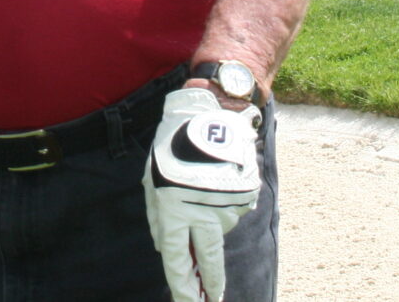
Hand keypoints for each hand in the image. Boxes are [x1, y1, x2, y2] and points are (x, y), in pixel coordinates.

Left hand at [142, 88, 261, 301]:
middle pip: (208, 258)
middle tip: (213, 300)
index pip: (178, 258)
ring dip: (210, 216)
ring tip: (202, 184)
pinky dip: (221, 200)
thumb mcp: (153, 178)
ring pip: (217, 226)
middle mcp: (204, 213)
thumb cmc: (174, 145)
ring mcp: (227, 205)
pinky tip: (216, 179)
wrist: (211, 115)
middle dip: (210, 283)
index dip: (183, 284)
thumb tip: (165, 248)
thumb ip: (158, 218)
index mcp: (175, 210)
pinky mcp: (244, 196)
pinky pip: (229, 208)